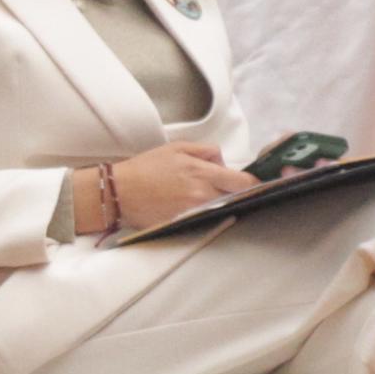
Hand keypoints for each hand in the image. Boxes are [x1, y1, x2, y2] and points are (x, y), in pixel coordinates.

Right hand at [101, 142, 245, 233]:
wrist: (119, 192)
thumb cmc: (146, 167)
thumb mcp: (177, 148)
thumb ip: (206, 151)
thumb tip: (223, 161)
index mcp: (202, 173)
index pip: (241, 182)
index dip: (252, 183)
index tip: (255, 183)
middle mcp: (202, 195)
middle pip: (236, 198)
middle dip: (238, 194)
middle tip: (233, 190)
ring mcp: (194, 212)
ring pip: (223, 210)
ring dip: (223, 204)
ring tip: (213, 198)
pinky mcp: (185, 225)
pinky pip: (206, 220)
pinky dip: (208, 214)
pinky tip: (201, 209)